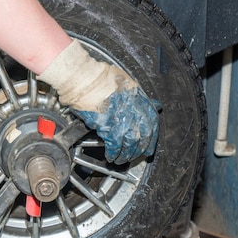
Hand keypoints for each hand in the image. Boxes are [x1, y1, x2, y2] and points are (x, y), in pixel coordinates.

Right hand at [39, 40, 159, 163]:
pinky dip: (113, 153)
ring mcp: (123, 120)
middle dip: (139, 150)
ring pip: (129, 144)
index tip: (148, 146)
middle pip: (142, 137)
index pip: (152, 123)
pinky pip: (114, 146)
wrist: (85, 78)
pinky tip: (110, 156)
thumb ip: (137, 96)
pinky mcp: (108, 127)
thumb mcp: (126, 82)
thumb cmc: (101, 77)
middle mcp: (134, 111)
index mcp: (140, 99)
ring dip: (126, 155)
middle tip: (135, 156)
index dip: (151, 138)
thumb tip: (148, 103)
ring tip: (120, 160)